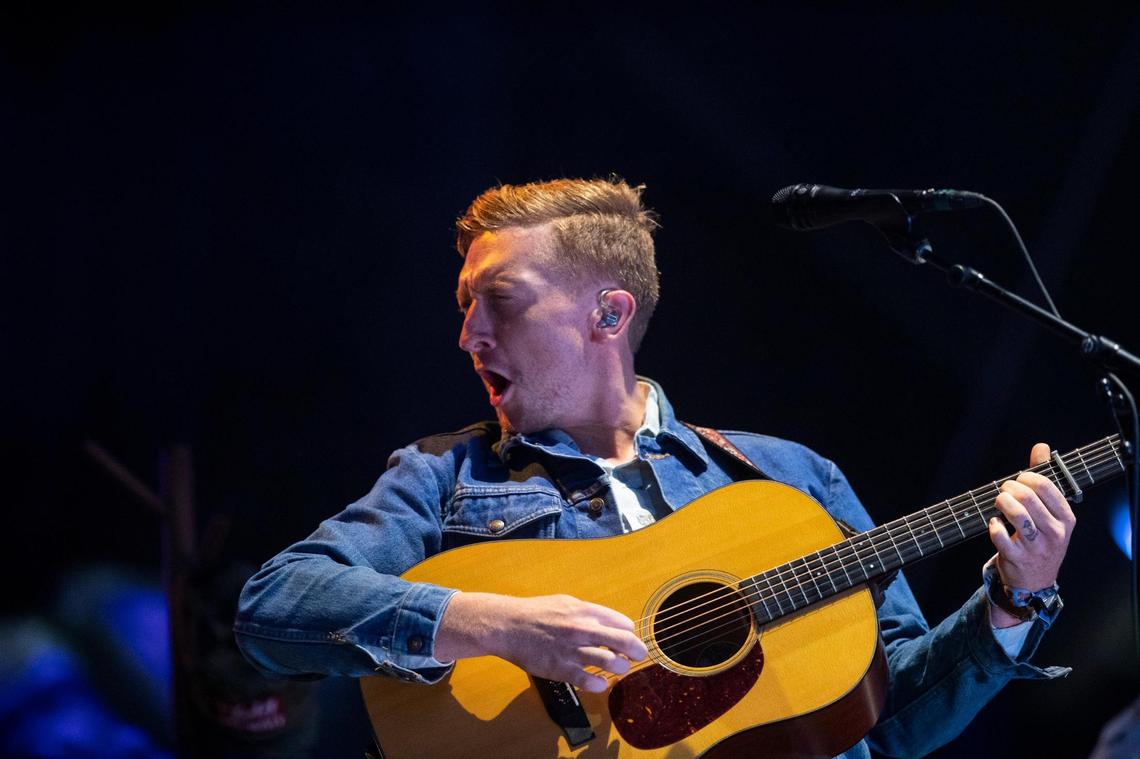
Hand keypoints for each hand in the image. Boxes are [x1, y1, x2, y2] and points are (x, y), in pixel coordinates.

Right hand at [435, 592, 648, 692]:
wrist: (508, 625)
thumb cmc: (536, 613)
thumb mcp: (566, 602)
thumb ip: (589, 613)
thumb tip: (611, 623)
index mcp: (585, 611)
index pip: (624, 624)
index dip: (630, 633)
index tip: (628, 640)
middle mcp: (583, 629)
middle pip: (625, 642)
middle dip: (637, 651)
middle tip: (638, 656)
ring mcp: (573, 649)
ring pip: (611, 662)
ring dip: (620, 668)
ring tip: (618, 668)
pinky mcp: (561, 668)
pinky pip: (589, 681)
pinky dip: (600, 684)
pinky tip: (600, 682)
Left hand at [986, 443, 1075, 623]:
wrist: (1036, 580)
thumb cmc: (1042, 538)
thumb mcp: (1050, 512)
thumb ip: (1045, 478)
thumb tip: (1041, 447)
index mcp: (1066, 519)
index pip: (1048, 487)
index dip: (1027, 477)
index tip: (1019, 480)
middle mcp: (1055, 533)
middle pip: (1028, 498)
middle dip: (1010, 488)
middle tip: (1004, 490)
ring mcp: (1037, 547)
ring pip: (1016, 515)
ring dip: (1001, 502)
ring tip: (999, 502)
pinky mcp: (1017, 558)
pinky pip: (1000, 535)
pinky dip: (993, 525)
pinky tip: (995, 522)